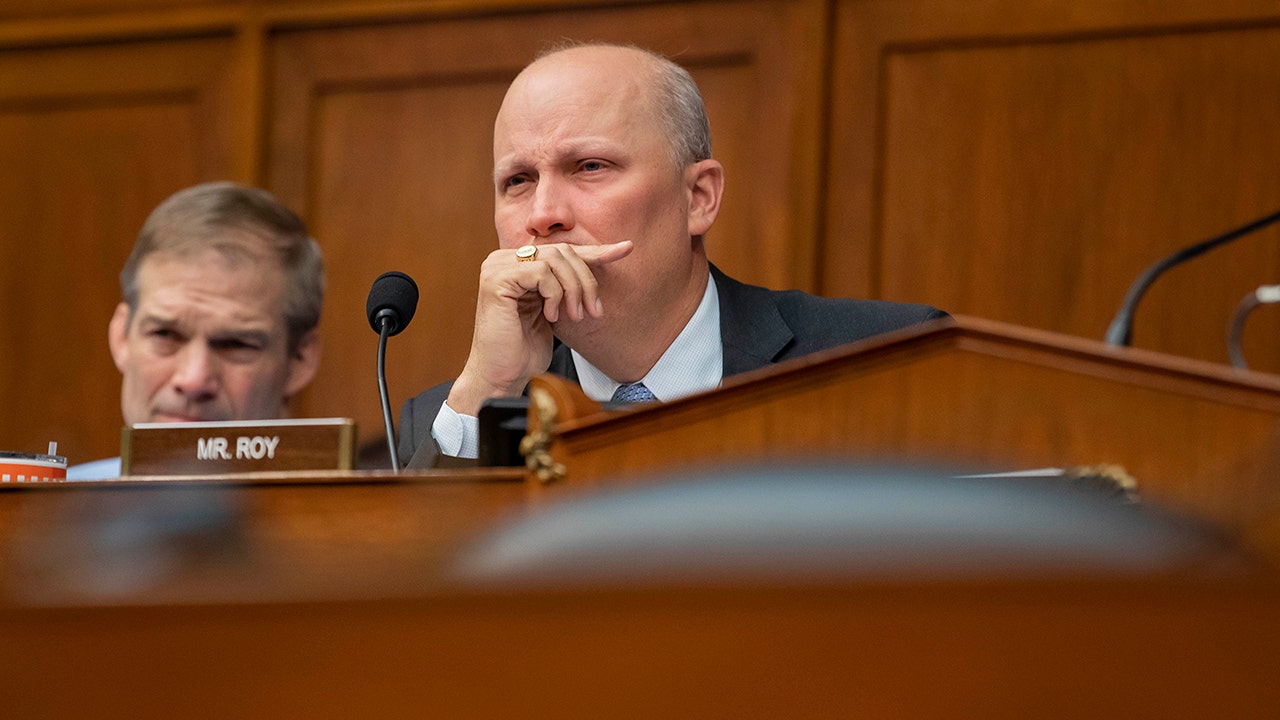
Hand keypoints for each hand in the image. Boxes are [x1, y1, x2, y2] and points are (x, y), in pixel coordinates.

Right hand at [447, 240, 632, 414]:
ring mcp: (497, 267)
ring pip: (554, 259)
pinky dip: (555, 295)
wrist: (500, 376)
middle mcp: (504, 259)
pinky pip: (541, 273)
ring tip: (574, 316)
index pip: (562, 250)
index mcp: (517, 263)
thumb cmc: (524, 350)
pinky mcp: (496, 280)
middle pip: (562, 252)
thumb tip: (601, 263)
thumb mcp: (554, 311)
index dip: (597, 251)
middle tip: (593, 311)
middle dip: (586, 280)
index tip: (626, 249)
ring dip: (574, 290)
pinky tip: (551, 317)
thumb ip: (565, 286)